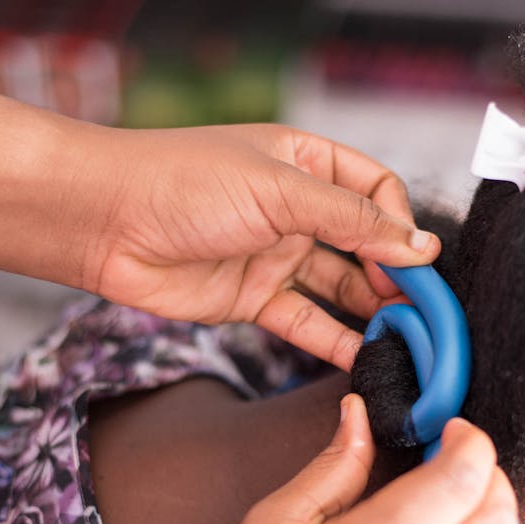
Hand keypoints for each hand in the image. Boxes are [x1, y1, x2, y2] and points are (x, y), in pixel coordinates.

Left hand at [80, 123, 440, 370]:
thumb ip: (352, 220)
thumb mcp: (279, 189)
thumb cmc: (182, 182)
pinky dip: (335, 341)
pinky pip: (305, 321)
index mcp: (306, 163)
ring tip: (405, 340)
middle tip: (422, 310)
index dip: (400, 224)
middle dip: (395, 276)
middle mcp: (296, 208)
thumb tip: (419, 246)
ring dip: (372, 312)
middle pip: (365, 244)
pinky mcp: (253, 298)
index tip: (418, 260)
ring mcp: (275, 254)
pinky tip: (365, 360)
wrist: (102, 221)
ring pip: (340, 287)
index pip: (378, 191)